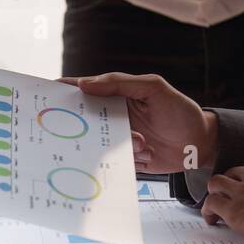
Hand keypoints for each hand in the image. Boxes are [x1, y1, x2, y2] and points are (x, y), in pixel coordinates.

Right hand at [63, 73, 218, 173]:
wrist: (200, 144)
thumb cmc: (180, 111)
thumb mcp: (154, 88)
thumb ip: (121, 82)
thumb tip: (86, 83)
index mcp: (114, 95)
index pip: (82, 90)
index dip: (62, 91)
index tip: (42, 94)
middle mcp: (111, 117)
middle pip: (83, 121)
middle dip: (83, 127)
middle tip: (87, 131)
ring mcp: (116, 139)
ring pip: (99, 144)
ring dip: (121, 145)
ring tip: (145, 143)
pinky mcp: (124, 159)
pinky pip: (112, 161)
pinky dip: (129, 158)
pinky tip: (149, 153)